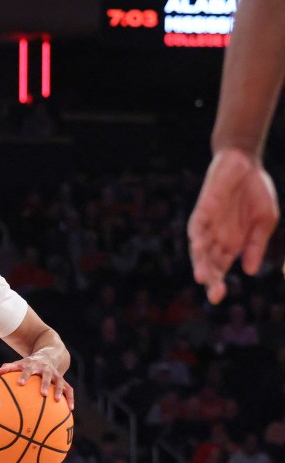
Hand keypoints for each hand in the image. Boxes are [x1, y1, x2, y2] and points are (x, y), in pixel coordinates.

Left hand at [0, 355, 73, 408]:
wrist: (48, 355)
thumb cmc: (30, 364)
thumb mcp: (20, 363)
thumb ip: (9, 367)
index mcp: (34, 365)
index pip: (28, 369)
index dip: (24, 376)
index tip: (20, 383)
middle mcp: (46, 369)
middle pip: (46, 376)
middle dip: (45, 384)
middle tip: (42, 393)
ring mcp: (55, 374)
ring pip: (59, 382)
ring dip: (59, 391)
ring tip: (57, 400)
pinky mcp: (63, 380)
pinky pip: (69, 389)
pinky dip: (70, 398)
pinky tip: (71, 409)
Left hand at [189, 147, 279, 303]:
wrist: (246, 163)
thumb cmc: (255, 193)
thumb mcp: (264, 221)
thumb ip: (255, 245)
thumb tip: (250, 271)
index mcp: (231, 245)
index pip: (219, 269)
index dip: (216, 284)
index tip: (217, 299)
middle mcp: (216, 238)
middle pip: (209, 263)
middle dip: (211, 279)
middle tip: (216, 294)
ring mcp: (208, 225)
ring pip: (200, 249)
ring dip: (200, 262)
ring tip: (202, 277)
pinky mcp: (202, 209)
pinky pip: (197, 225)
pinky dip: (197, 236)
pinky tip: (199, 245)